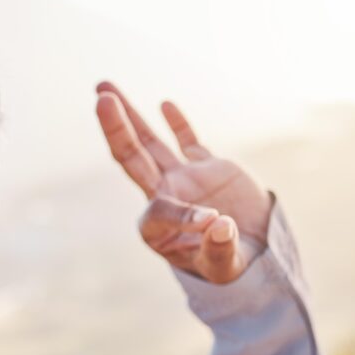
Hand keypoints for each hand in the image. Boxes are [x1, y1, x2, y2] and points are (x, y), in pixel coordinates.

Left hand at [95, 81, 272, 283]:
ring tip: (105, 88)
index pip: (161, 209)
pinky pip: (188, 142)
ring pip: (150, 142)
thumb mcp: (223, 265)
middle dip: (116, 127)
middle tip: (101, 96)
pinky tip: (163, 104)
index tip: (215, 224)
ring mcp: (182, 179)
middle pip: (132, 156)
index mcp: (157, 225)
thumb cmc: (229, 267)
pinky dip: (178, 124)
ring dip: (131, 116)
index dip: (187, 217)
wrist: (253, 258)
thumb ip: (218, 248)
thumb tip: (218, 225)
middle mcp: (162, 196)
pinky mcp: (206, 169)